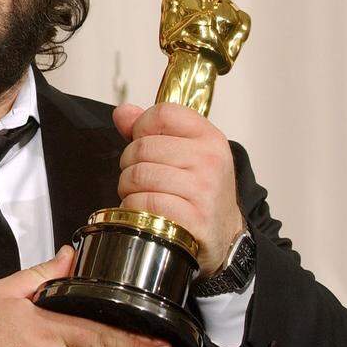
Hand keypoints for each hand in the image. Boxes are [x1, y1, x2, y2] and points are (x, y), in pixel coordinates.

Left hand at [112, 101, 243, 276]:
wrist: (224, 233)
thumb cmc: (200, 190)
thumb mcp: (185, 152)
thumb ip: (151, 130)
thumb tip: (123, 112)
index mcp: (208, 137)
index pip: (162, 113)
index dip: (141, 126)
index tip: (143, 141)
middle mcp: (209, 160)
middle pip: (142, 147)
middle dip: (129, 164)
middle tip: (139, 178)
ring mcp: (203, 189)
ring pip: (138, 176)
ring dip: (128, 189)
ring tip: (141, 195)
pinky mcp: (194, 219)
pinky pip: (144, 204)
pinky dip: (134, 209)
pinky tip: (145, 212)